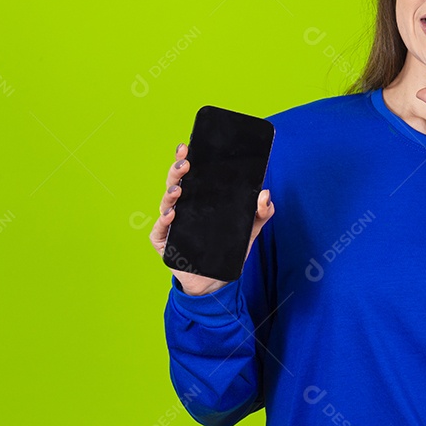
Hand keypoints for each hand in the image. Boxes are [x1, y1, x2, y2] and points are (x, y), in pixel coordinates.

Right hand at [149, 143, 274, 295]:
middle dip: (178, 170)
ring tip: (179, 188)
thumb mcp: (250, 229)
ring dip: (171, 193)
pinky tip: (172, 214)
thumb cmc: (229, 248)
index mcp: (199, 199)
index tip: (189, 146)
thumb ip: (261, 212)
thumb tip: (265, 193)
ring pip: (166, 203)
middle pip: (176, 183)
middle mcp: (183, 207)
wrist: (217, 280)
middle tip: (186, 161)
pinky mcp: (165, 242)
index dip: (187, 158)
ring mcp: (171, 224)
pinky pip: (160, 229)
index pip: (191, 174)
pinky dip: (164, 220)